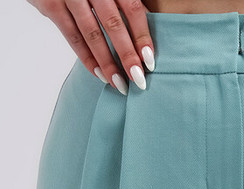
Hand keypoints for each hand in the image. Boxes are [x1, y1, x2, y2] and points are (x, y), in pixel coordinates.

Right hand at [27, 0, 155, 94]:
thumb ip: (120, 3)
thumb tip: (142, 33)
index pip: (132, 8)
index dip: (142, 35)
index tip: (149, 60)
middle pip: (114, 25)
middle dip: (127, 55)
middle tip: (138, 79)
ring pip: (92, 34)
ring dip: (107, 63)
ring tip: (120, 84)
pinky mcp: (51, 4)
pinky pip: (72, 37)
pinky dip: (87, 58)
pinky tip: (99, 74)